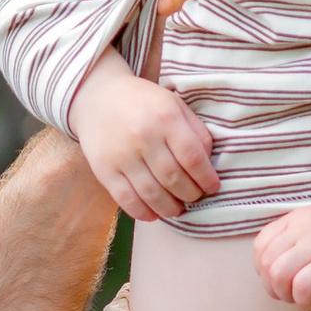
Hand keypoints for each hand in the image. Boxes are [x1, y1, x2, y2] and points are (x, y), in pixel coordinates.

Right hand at [67, 47, 220, 223]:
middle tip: (194, 197)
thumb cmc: (143, 103)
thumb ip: (195, 131)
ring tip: (177, 208)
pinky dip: (143, 212)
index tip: (212, 187)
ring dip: (170, 208)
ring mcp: (122, 156)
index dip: (206, 178)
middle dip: (190, 195)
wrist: (98, 97)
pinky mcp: (104, 170)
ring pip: (152, 194)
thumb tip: (209, 164)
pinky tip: (154, 214)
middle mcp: (144, 137)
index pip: (193, 158)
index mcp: (165, 118)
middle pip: (174, 179)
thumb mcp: (174, 104)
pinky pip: (126, 199)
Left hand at [252, 196, 310, 305]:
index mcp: (297, 218)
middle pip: (266, 264)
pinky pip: (301, 287)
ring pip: (277, 275)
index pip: (261, 245)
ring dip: (287, 295)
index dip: (264, 270)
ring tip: (306, 298)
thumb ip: (300, 242)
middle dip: (274, 288)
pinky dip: (305, 300)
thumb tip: (280, 273)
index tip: (282, 281)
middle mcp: (302, 228)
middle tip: (294, 295)